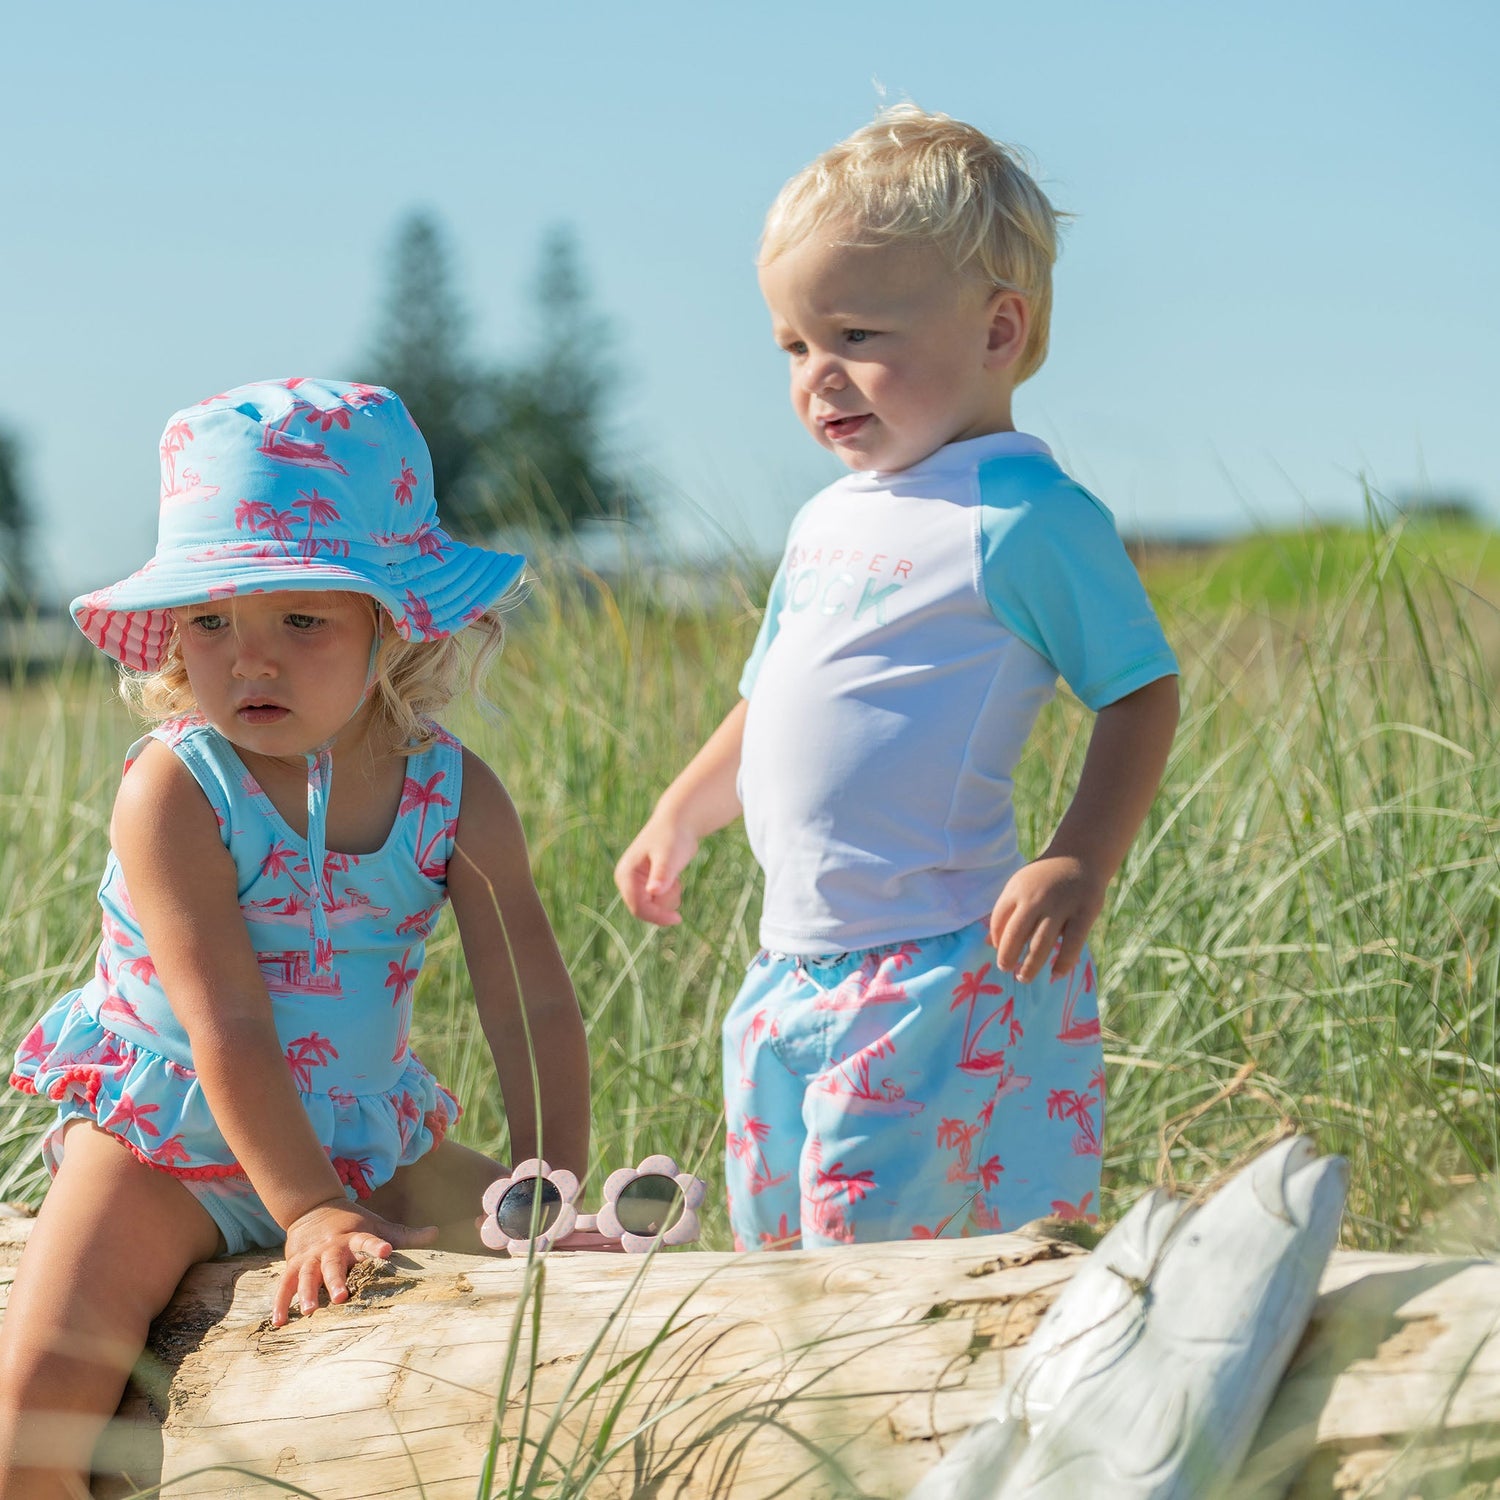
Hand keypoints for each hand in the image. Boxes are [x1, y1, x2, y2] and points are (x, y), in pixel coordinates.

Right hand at [274, 1196, 438, 1326]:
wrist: (314, 1208)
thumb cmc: (353, 1224)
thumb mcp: (379, 1226)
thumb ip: (406, 1235)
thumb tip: (436, 1233)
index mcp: (354, 1237)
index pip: (367, 1240)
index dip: (376, 1246)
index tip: (386, 1252)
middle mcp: (331, 1247)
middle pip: (333, 1263)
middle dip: (336, 1280)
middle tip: (342, 1297)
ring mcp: (310, 1257)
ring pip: (307, 1275)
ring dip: (307, 1293)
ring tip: (310, 1311)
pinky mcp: (294, 1265)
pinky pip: (285, 1285)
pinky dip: (281, 1303)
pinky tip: (279, 1322)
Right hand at [614, 816, 699, 925]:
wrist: (679, 823)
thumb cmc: (673, 837)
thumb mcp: (669, 856)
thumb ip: (662, 874)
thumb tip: (653, 892)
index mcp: (625, 874)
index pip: (638, 907)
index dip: (657, 916)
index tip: (678, 919)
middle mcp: (626, 880)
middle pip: (644, 910)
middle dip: (663, 903)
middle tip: (677, 883)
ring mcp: (635, 883)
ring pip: (653, 908)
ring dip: (668, 898)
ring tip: (674, 877)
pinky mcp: (645, 884)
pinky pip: (658, 902)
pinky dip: (669, 894)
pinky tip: (673, 878)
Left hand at [988, 855, 1107, 982]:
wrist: (1081, 856)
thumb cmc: (1045, 877)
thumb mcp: (1020, 886)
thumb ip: (1005, 912)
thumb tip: (988, 944)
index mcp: (1017, 889)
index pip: (998, 919)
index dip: (996, 940)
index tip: (999, 953)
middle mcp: (1037, 898)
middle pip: (1015, 934)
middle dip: (1007, 956)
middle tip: (1005, 969)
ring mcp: (1061, 906)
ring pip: (1041, 944)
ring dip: (1030, 966)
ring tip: (1023, 978)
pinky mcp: (1084, 914)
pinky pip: (1072, 945)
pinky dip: (1063, 963)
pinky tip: (1055, 975)